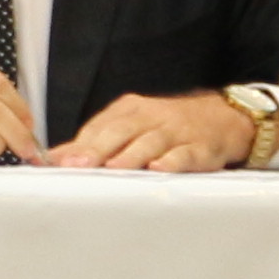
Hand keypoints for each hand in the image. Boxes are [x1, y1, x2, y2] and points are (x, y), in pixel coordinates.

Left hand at [41, 89, 258, 172]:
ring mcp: (177, 131)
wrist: (223, 118)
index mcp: (130, 110)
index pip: (100, 127)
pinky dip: (173, 161)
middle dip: (98, 149)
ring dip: (130, 156)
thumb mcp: (131, 127)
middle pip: (121, 132)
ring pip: (150, 142)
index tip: (61, 162)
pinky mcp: (201, 147)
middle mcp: (151, 117)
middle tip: (78, 166)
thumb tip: (55, 158)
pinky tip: (159, 168)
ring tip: (112, 169)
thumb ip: (94, 142)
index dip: (80, 145)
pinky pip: (186, 153)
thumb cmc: (167, 127)